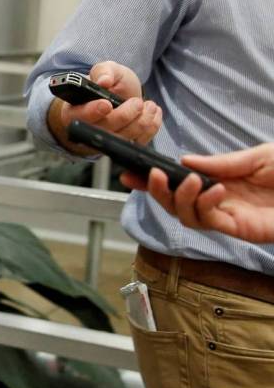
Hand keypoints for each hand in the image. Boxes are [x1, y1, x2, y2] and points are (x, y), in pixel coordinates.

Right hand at [48, 61, 160, 151]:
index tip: (106, 104)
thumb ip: (103, 71)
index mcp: (75, 110)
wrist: (120, 95)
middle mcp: (87, 129)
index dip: (93, 111)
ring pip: (124, 138)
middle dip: (125, 115)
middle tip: (137, 102)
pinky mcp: (123, 145)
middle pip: (106, 129)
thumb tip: (103, 81)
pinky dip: (151, 128)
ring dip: (142, 121)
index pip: (80, 116)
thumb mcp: (104, 70)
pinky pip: (138, 142)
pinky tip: (153, 114)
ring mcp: (106, 140)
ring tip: (149, 105)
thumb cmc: (109, 83)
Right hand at [122, 144, 273, 243]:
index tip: (130, 173)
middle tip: (151, 177)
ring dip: (179, 199)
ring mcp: (229, 217)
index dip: (154, 181)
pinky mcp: (242, 230)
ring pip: (187, 217)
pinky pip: (211, 222)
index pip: (180, 183)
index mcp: (221, 181)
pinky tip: (214, 191)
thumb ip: (221, 163)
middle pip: (175, 204)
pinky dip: (204, 206)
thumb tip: (185, 161)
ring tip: (189, 181)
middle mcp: (220, 201)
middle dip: (157, 192)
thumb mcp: (257, 157)